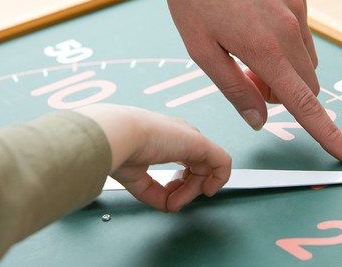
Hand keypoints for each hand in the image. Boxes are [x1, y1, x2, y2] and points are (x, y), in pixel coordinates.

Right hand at [76, 104, 230, 211]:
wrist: (119, 135)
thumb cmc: (120, 148)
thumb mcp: (136, 177)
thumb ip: (154, 192)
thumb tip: (167, 205)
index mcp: (166, 138)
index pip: (184, 162)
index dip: (179, 185)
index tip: (167, 198)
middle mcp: (181, 137)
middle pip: (197, 167)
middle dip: (187, 190)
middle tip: (172, 203)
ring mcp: (192, 139)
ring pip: (207, 169)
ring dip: (193, 191)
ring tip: (176, 200)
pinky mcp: (200, 143)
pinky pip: (222, 162)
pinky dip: (219, 179)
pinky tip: (208, 190)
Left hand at [158, 0, 341, 162]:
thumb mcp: (201, 50)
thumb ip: (234, 89)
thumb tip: (260, 119)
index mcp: (265, 48)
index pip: (304, 103)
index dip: (327, 133)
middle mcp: (289, 27)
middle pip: (307, 82)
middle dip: (285, 93)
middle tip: (249, 77)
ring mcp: (297, 3)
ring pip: (306, 55)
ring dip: (286, 65)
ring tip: (250, 46)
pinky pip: (302, 24)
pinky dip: (286, 35)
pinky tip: (256, 16)